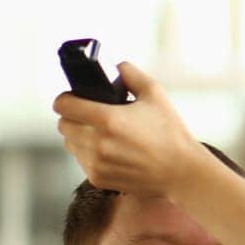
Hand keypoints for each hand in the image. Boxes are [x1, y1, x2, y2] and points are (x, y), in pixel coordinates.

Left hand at [53, 61, 208, 197]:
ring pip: (70, 143)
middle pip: (63, 125)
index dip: (66, 98)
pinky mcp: (98, 178)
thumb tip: (116, 66)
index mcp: (108, 119)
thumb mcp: (155, 95)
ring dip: (79, 136)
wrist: (180, 170)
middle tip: (89, 115)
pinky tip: (109, 150)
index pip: (63, 105)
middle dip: (73, 117)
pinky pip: (81, 160)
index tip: (73, 98)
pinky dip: (89, 154)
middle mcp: (97, 143)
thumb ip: (131, 74)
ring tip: (100, 133)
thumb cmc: (170, 133)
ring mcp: (96, 163)